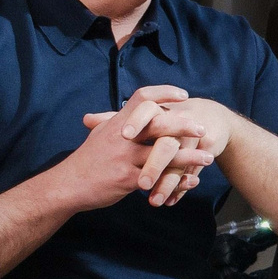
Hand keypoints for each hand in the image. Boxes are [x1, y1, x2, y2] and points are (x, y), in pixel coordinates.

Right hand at [55, 93, 215, 212]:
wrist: (66, 185)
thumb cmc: (87, 160)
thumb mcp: (99, 134)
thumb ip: (115, 120)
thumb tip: (128, 108)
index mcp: (118, 123)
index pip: (142, 98)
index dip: (164, 93)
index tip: (183, 94)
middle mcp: (123, 137)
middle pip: (158, 124)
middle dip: (184, 125)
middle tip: (203, 128)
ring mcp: (125, 158)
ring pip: (163, 154)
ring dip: (190, 156)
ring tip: (210, 157)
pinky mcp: (127, 179)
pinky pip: (158, 178)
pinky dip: (178, 179)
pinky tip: (192, 180)